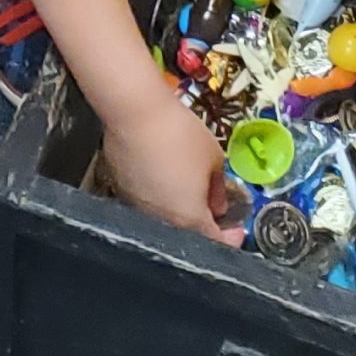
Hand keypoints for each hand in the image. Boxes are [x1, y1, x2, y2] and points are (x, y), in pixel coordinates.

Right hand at [100, 95, 242, 242]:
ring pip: (165, 217)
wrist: (134, 111)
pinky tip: (160, 170)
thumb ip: (219, 188)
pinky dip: (158, 193)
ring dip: (179, 206)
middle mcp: (163, 221)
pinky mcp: (120, 190)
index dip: (230, 238)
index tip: (235, 226)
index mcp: (190, 219)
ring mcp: (138, 207)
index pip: (215, 243)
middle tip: (210, 200)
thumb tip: (218, 204)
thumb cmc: (180, 134)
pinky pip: (146, 200)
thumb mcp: (214, 158)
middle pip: (188, 232)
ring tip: (184, 181)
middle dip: (203, 220)